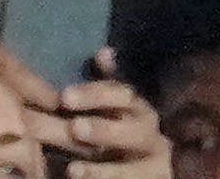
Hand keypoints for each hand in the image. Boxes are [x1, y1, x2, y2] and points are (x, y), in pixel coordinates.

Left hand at [2, 48, 168, 174]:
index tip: (64, 97)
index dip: (95, 95)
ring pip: (135, 169)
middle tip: (74, 128)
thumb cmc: (121, 130)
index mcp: (139, 110)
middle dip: (104, 130)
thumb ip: (107, 84)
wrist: (148, 165)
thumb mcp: (115, 106)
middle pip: (134, 131)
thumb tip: (104, 52)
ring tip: (72, 170)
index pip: (122, 95)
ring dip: (103, 170)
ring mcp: (154, 166)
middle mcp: (150, 136)